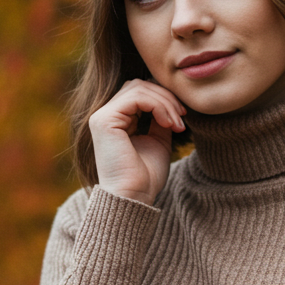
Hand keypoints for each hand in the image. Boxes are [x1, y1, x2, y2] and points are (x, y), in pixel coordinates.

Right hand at [90, 79, 185, 204]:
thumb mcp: (158, 141)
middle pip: (139, 85)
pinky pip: (137, 97)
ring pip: (139, 88)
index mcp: (115, 121)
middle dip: (166, 97)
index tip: (183, 118)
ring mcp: (102, 116)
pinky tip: (168, 124)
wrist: (134, 198)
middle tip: (183, 118)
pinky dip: (158, 106)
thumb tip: (170, 101)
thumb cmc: (145, 177)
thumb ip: (160, 119)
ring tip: (177, 124)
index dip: (164, 99)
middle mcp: (104, 116)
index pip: (140, 93)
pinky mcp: (104, 120)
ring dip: (165, 102)